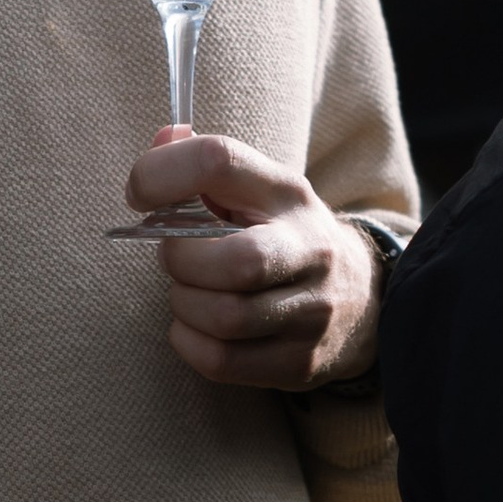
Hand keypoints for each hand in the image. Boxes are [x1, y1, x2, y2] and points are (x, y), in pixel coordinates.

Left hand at [126, 128, 386, 388]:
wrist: (362, 298)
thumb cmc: (281, 236)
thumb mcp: (256, 190)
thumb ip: (204, 166)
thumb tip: (163, 140)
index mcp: (288, 193)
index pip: (220, 161)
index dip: (162, 173)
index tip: (140, 193)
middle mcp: (309, 249)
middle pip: (234, 261)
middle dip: (181, 260)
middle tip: (176, 257)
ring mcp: (311, 311)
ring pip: (225, 317)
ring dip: (184, 304)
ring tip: (190, 291)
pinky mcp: (300, 362)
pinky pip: (221, 361)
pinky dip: (189, 342)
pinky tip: (196, 326)